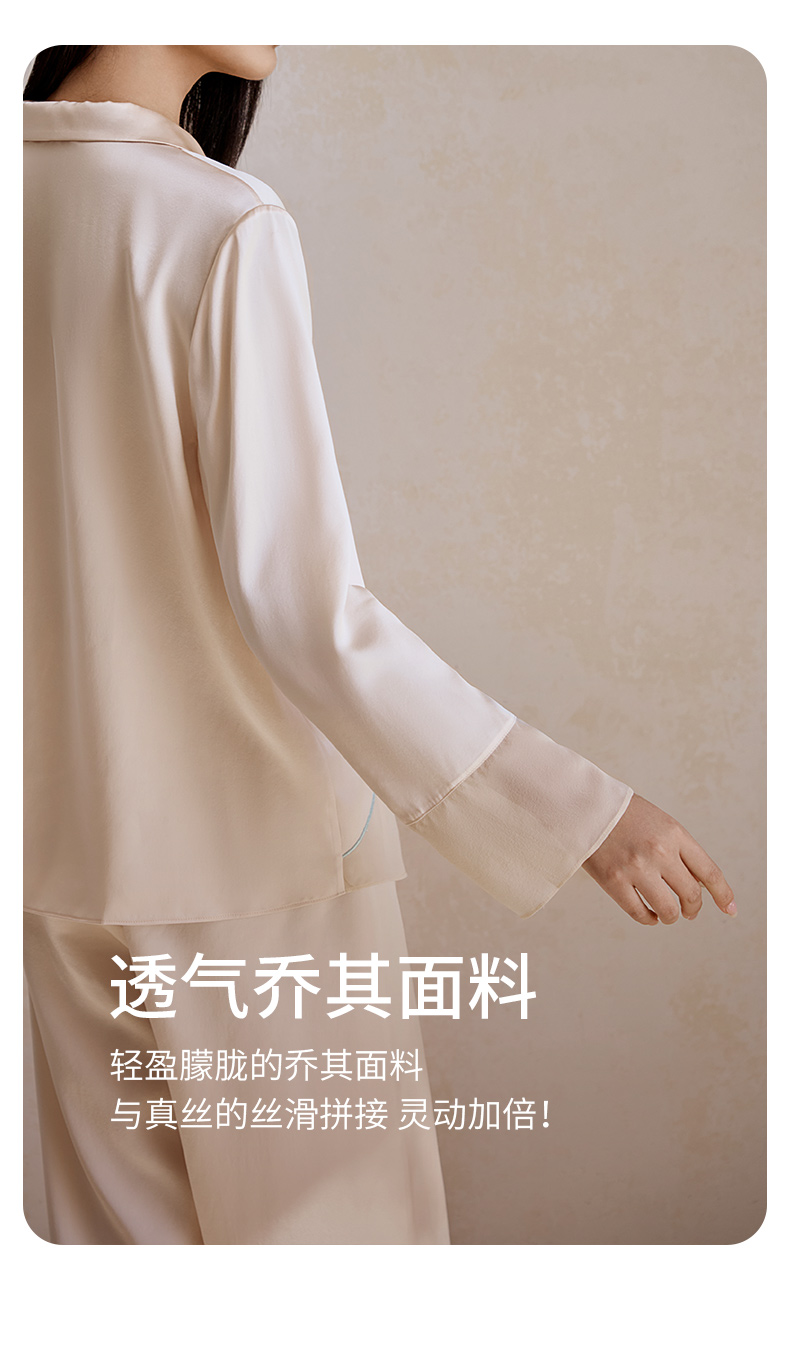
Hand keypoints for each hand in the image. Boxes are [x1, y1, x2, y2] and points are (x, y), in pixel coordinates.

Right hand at [582, 793, 736, 926]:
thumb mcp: (661, 824)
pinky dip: (649, 919)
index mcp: (675, 834)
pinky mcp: (614, 881)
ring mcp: (636, 868)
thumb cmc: (625, 815)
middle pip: (691, 895)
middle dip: (693, 909)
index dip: (722, 894)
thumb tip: (698, 888)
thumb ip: (680, 851)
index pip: (709, 872)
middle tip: (689, 912)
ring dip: (671, 917)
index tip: (729, 909)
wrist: (586, 807)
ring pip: (668, 910)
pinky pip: (639, 913)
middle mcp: (660, 852)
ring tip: (667, 914)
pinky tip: (649, 915)